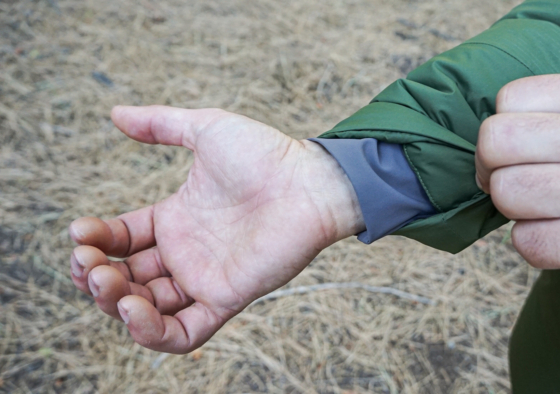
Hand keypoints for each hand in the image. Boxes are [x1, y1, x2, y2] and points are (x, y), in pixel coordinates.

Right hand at [69, 106, 363, 352]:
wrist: (309, 180)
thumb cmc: (265, 154)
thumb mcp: (204, 129)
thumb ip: (159, 124)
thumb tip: (114, 113)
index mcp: (176, 218)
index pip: (121, 240)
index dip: (96, 239)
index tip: (80, 230)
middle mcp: (186, 252)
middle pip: (126, 278)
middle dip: (95, 274)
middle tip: (87, 261)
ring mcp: (204, 278)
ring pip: (146, 308)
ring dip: (113, 302)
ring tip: (104, 278)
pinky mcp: (225, 298)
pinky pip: (183, 333)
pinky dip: (151, 332)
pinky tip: (131, 309)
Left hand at [476, 74, 559, 310]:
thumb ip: (556, 116)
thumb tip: (485, 144)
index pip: (511, 98)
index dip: (500, 134)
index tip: (519, 159)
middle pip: (498, 141)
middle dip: (494, 172)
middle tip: (520, 189)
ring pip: (507, 192)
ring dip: (516, 213)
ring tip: (552, 215)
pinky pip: (527, 241)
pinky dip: (535, 247)